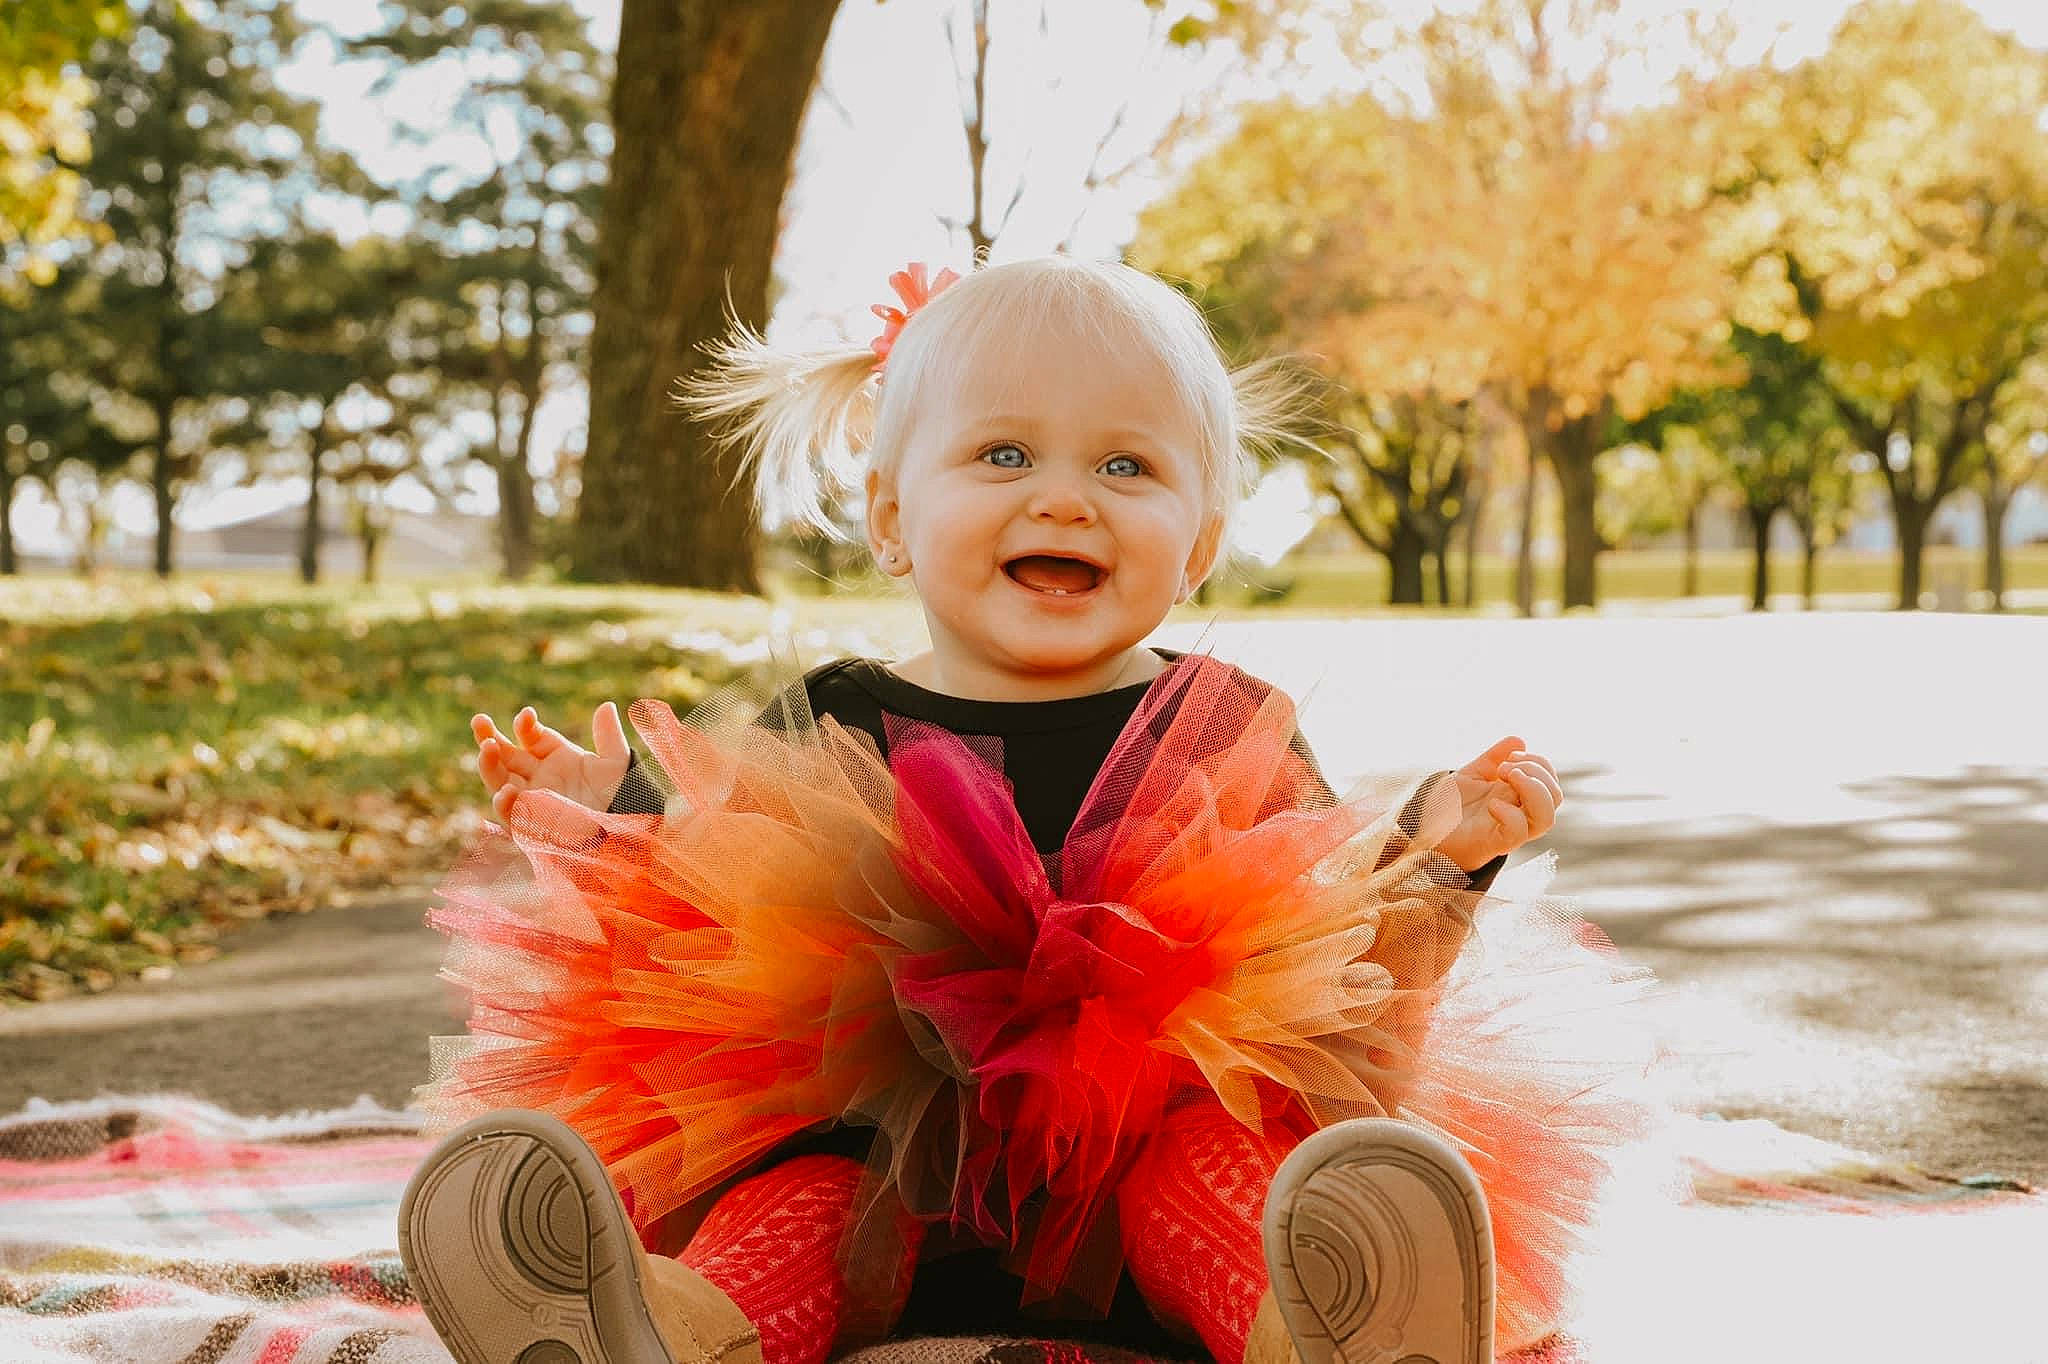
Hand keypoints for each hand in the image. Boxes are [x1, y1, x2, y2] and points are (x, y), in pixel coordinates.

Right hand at [473, 702, 632, 825]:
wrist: (626, 833)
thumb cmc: (622, 797)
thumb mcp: (618, 764)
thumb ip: (609, 736)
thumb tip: (606, 706)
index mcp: (557, 756)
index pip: (531, 735)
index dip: (526, 725)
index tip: (528, 716)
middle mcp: (539, 776)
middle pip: (505, 755)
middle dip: (489, 737)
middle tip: (479, 720)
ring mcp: (532, 799)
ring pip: (500, 780)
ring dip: (489, 765)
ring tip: (487, 747)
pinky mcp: (531, 824)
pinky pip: (511, 814)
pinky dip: (505, 804)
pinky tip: (505, 791)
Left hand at [1434, 735, 1561, 872]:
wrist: (1427, 831)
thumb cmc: (1451, 807)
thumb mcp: (1471, 774)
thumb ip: (1493, 758)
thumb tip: (1519, 740)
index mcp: (1518, 797)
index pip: (1550, 780)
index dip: (1538, 762)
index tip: (1509, 757)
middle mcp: (1520, 814)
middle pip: (1555, 796)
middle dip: (1536, 771)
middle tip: (1504, 768)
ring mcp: (1510, 829)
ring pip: (1546, 818)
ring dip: (1533, 790)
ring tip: (1506, 777)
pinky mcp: (1495, 843)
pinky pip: (1518, 833)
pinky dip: (1510, 814)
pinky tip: (1492, 804)